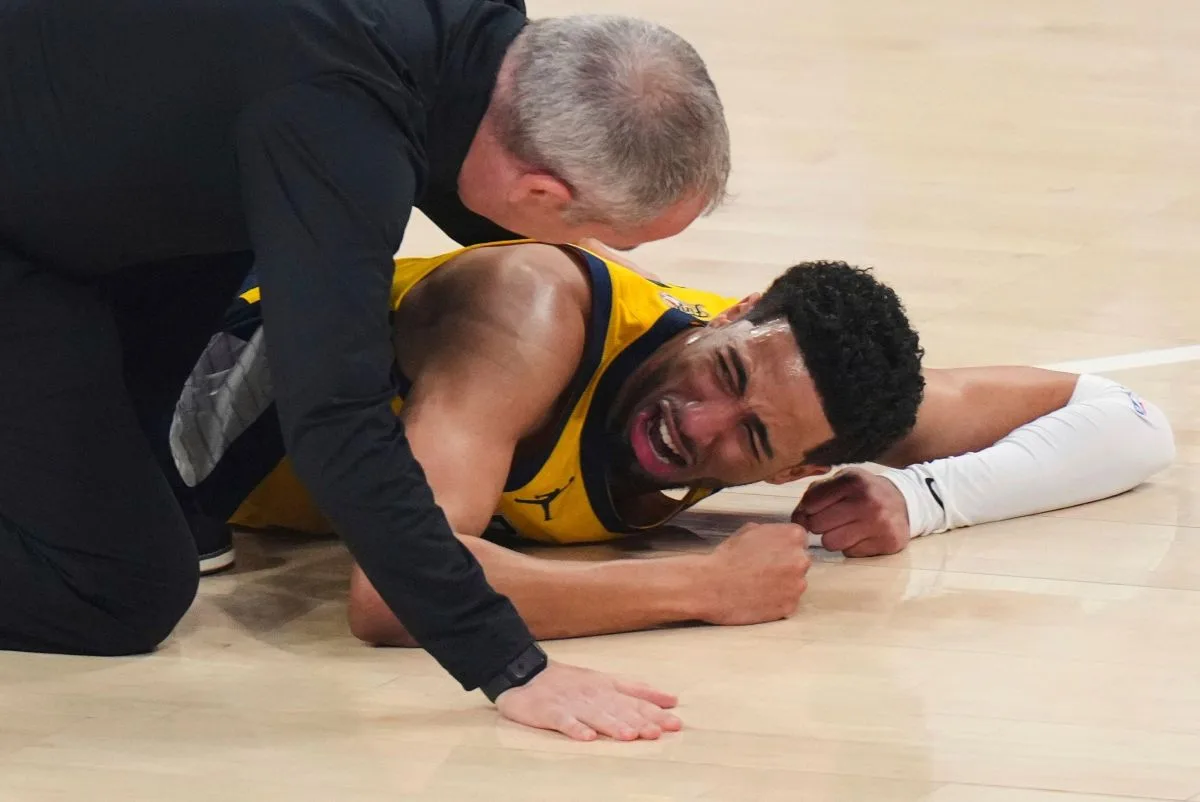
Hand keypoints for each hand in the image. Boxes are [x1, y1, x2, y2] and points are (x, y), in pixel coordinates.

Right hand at [495, 661, 681, 741]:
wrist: (525, 671)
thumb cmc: (570, 682)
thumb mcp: (607, 681)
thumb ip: (638, 690)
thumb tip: (672, 699)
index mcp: (607, 688)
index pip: (635, 700)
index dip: (654, 712)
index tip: (675, 723)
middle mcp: (593, 695)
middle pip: (618, 709)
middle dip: (639, 721)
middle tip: (657, 733)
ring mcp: (571, 703)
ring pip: (595, 715)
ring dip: (612, 725)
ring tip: (629, 735)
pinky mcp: (550, 711)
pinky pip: (563, 721)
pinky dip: (575, 728)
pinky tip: (587, 738)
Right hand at [699, 522, 811, 625]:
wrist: (711, 585)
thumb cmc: (726, 557)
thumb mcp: (749, 530)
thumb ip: (771, 532)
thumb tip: (777, 538)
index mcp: (793, 536)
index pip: (799, 540)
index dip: (783, 547)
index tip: (771, 554)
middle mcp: (801, 560)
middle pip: (800, 562)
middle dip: (785, 566)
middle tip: (762, 571)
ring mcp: (797, 585)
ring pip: (795, 584)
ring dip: (782, 585)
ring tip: (758, 586)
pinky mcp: (790, 607)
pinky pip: (787, 602)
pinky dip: (776, 602)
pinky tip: (758, 598)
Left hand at [792, 468, 909, 556]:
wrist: (904, 501)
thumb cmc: (863, 491)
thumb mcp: (842, 480)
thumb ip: (815, 494)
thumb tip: (797, 518)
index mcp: (852, 481)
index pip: (810, 503)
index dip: (804, 511)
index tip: (809, 513)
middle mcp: (867, 501)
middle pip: (817, 525)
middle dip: (818, 525)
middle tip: (831, 521)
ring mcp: (879, 523)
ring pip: (831, 543)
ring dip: (833, 538)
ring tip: (846, 528)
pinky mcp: (887, 542)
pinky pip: (850, 553)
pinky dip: (851, 546)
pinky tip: (862, 535)